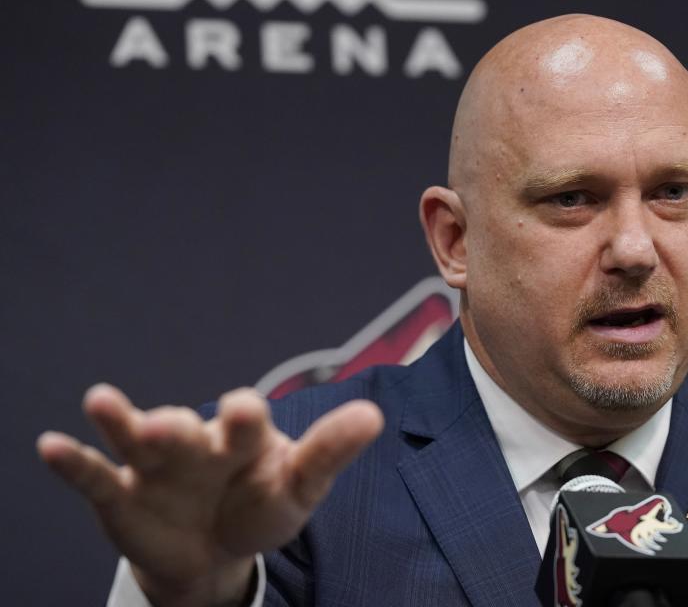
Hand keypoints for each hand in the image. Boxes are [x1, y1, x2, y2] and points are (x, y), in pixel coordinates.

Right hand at [37, 384, 383, 606]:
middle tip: (170, 425)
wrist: (218, 550)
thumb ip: (330, 452)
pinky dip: (72, 462)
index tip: (244, 412)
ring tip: (102, 400)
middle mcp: (197, 441)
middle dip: (176, 426)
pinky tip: (50, 445)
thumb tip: (374, 416)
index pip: (244, 419)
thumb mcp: (299, 486)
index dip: (243, 416)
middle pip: (185, 428)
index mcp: (243, 436)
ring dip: (121, 420)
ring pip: (135, 437)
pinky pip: (93, 475)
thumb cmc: (262, 507)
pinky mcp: (121, 495)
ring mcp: (155, 466)